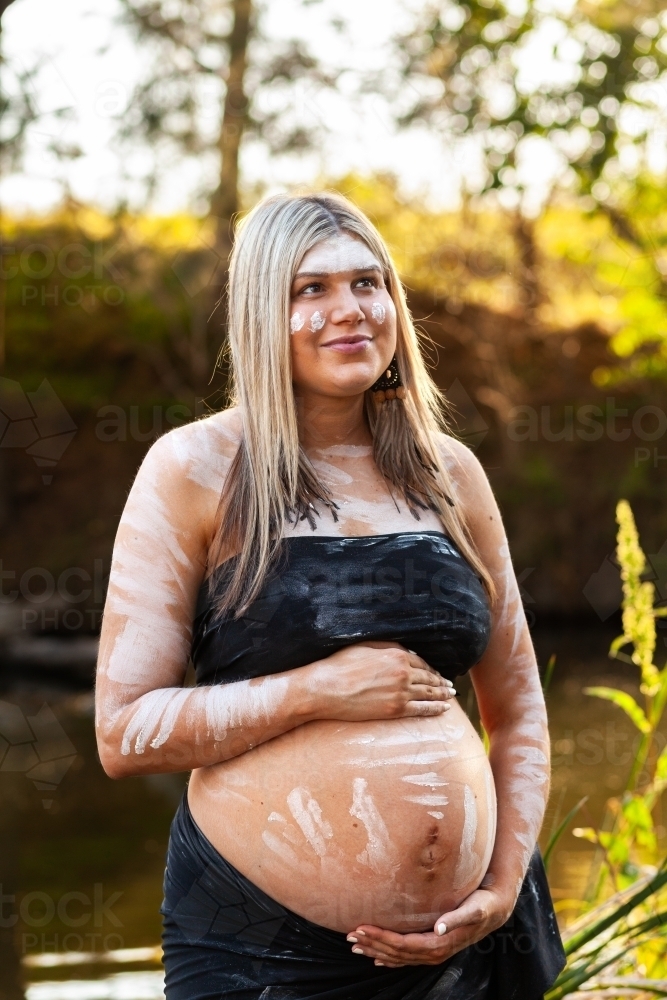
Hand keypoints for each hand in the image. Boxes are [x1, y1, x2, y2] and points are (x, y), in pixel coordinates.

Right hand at [304, 641, 455, 722]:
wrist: (327, 688)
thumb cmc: (340, 664)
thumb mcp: (365, 646)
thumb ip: (388, 647)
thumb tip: (405, 651)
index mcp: (397, 655)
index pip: (422, 662)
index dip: (431, 668)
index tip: (437, 672)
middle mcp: (403, 673)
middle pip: (429, 678)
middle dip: (441, 682)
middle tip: (450, 685)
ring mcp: (401, 693)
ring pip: (429, 694)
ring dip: (443, 695)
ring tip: (450, 696)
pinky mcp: (395, 710)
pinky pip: (422, 710)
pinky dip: (435, 709)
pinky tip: (443, 710)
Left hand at [346, 887, 513, 967]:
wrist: (495, 910)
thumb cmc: (484, 904)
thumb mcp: (475, 908)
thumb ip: (457, 918)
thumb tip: (439, 927)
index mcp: (440, 944)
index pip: (403, 945)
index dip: (381, 938)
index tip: (361, 928)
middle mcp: (434, 952)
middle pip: (397, 953)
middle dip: (372, 944)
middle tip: (349, 935)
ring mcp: (433, 952)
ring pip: (398, 956)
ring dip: (376, 951)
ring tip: (355, 944)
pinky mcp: (433, 947)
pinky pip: (406, 957)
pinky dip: (389, 958)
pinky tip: (377, 958)